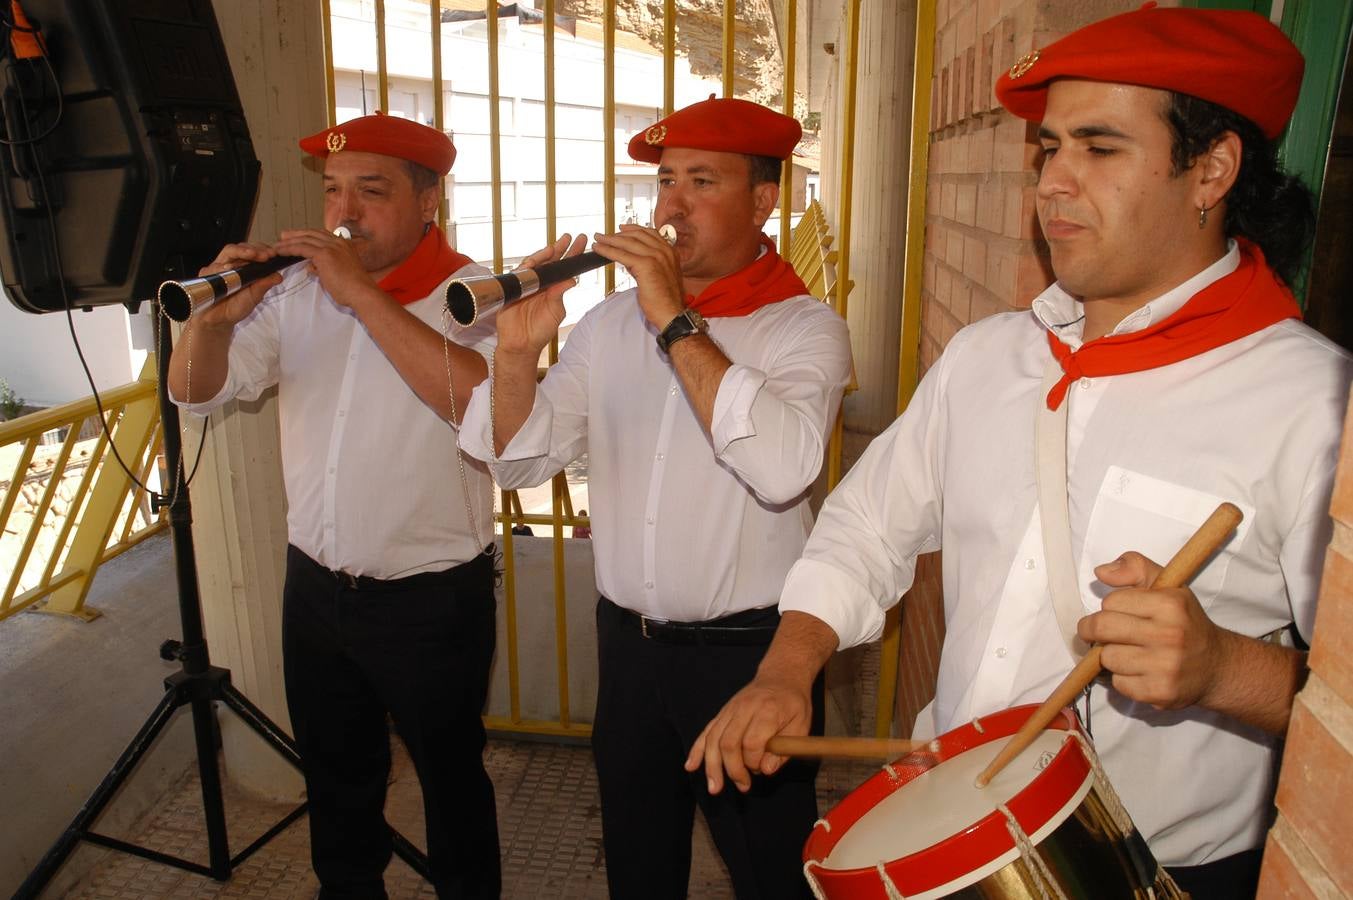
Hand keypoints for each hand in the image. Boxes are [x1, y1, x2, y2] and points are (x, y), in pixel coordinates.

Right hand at [191, 242, 283, 328]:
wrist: (219, 321)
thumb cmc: (237, 306)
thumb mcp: (254, 296)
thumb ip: (264, 285)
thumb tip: (278, 276)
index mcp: (244, 266)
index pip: (253, 251)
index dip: (262, 250)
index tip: (273, 254)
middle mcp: (230, 263)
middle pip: (240, 248)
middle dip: (253, 249)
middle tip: (265, 255)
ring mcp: (218, 267)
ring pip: (228, 252)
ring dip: (241, 252)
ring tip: (253, 256)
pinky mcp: (206, 274)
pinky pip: (214, 266)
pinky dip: (223, 266)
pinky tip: (230, 267)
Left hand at [274, 228, 374, 308]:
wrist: (361, 293)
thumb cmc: (353, 289)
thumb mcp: (339, 274)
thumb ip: (324, 268)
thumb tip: (312, 267)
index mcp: (344, 245)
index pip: (322, 235)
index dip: (307, 235)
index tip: (297, 237)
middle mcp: (338, 242)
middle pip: (312, 233)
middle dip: (296, 234)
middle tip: (283, 236)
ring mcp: (331, 246)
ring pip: (305, 239)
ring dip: (289, 241)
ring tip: (278, 245)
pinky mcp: (324, 254)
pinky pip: (302, 248)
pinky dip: (289, 248)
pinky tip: (281, 251)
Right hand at [496, 233, 586, 358]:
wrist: (521, 344)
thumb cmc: (540, 330)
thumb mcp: (555, 312)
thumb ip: (560, 295)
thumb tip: (572, 279)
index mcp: (553, 288)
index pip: (564, 268)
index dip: (572, 255)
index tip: (582, 242)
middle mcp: (540, 283)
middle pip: (550, 261)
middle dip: (559, 248)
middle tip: (569, 237)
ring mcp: (526, 284)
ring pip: (535, 264)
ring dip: (544, 255)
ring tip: (554, 247)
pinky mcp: (513, 287)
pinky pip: (519, 274)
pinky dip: (525, 267)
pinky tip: (533, 263)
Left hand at [591, 224, 684, 329]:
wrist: (671, 313)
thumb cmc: (666, 300)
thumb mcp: (660, 276)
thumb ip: (648, 264)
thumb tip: (630, 260)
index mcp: (670, 252)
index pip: (649, 233)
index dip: (633, 229)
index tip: (621, 228)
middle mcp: (665, 251)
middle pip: (637, 235)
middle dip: (618, 233)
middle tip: (605, 234)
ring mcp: (656, 257)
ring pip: (628, 243)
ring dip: (610, 239)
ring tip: (598, 239)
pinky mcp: (646, 265)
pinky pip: (622, 254)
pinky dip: (608, 250)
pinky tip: (599, 249)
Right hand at [683, 673, 813, 794]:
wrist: (780, 676)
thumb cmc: (793, 703)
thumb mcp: (801, 725)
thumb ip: (785, 749)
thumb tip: (765, 770)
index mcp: (767, 711)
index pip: (753, 742)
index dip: (755, 762)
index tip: (763, 769)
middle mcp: (744, 709)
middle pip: (729, 743)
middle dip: (733, 770)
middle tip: (743, 786)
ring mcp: (730, 710)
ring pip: (713, 739)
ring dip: (712, 766)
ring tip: (714, 788)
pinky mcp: (722, 713)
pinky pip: (706, 731)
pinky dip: (697, 750)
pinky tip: (691, 766)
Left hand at [1079, 551, 1231, 709]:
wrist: (1216, 666)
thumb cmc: (1184, 622)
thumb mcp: (1168, 586)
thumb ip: (1135, 568)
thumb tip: (1101, 572)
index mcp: (1171, 605)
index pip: (1111, 602)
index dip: (1111, 606)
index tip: (1120, 612)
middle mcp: (1170, 635)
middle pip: (1101, 628)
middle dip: (1093, 630)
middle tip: (1100, 632)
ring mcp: (1166, 667)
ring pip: (1107, 658)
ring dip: (1111, 656)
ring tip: (1129, 652)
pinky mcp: (1160, 693)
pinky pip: (1118, 684)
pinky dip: (1122, 679)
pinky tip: (1139, 672)